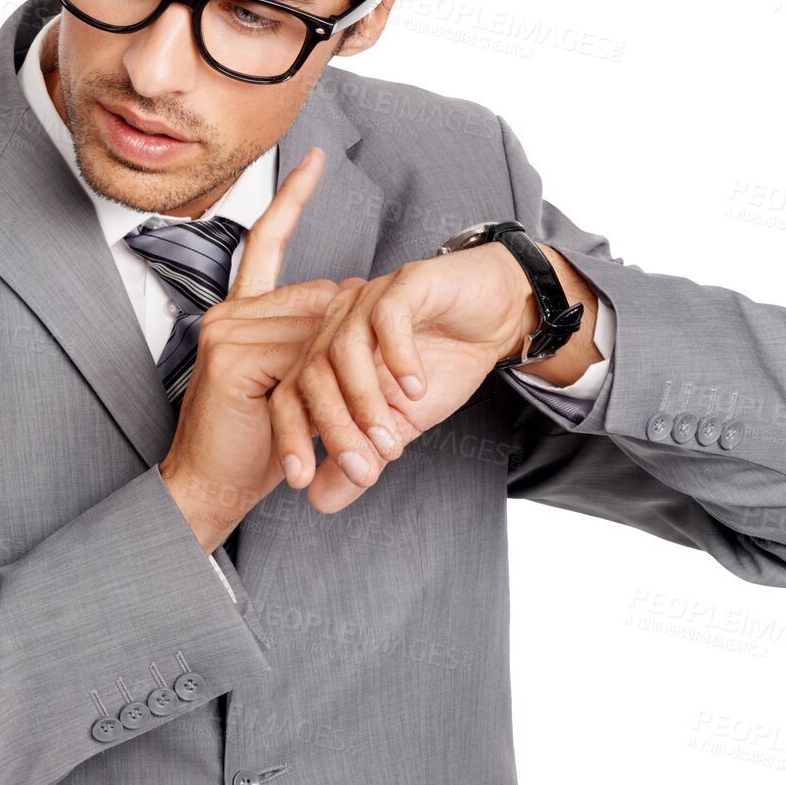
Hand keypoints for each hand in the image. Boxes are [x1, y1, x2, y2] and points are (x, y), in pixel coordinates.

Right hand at [158, 147, 366, 550]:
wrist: (207, 491)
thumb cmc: (251, 447)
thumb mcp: (293, 388)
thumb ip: (311, 343)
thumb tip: (347, 294)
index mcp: (239, 313)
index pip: (267, 243)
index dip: (291, 200)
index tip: (313, 159)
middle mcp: (227, 312)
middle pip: (317, 300)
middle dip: (355, 344)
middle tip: (386, 396)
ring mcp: (225, 330)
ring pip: (317, 330)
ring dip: (350, 379)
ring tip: (366, 427)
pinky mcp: (230, 356)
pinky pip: (301, 357)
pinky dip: (324, 391)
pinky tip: (315, 425)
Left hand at [269, 242, 535, 514]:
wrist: (494, 315)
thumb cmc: (442, 362)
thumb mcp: (397, 425)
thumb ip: (359, 459)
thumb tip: (318, 502)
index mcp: (326, 353)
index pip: (291, 394)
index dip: (290, 437)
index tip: (299, 481)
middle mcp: (338, 322)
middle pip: (312, 373)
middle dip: (333, 427)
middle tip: (360, 469)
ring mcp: (369, 298)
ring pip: (346, 348)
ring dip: (365, 401)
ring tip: (390, 440)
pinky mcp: (407, 282)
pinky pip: (389, 317)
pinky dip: (398, 356)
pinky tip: (416, 388)